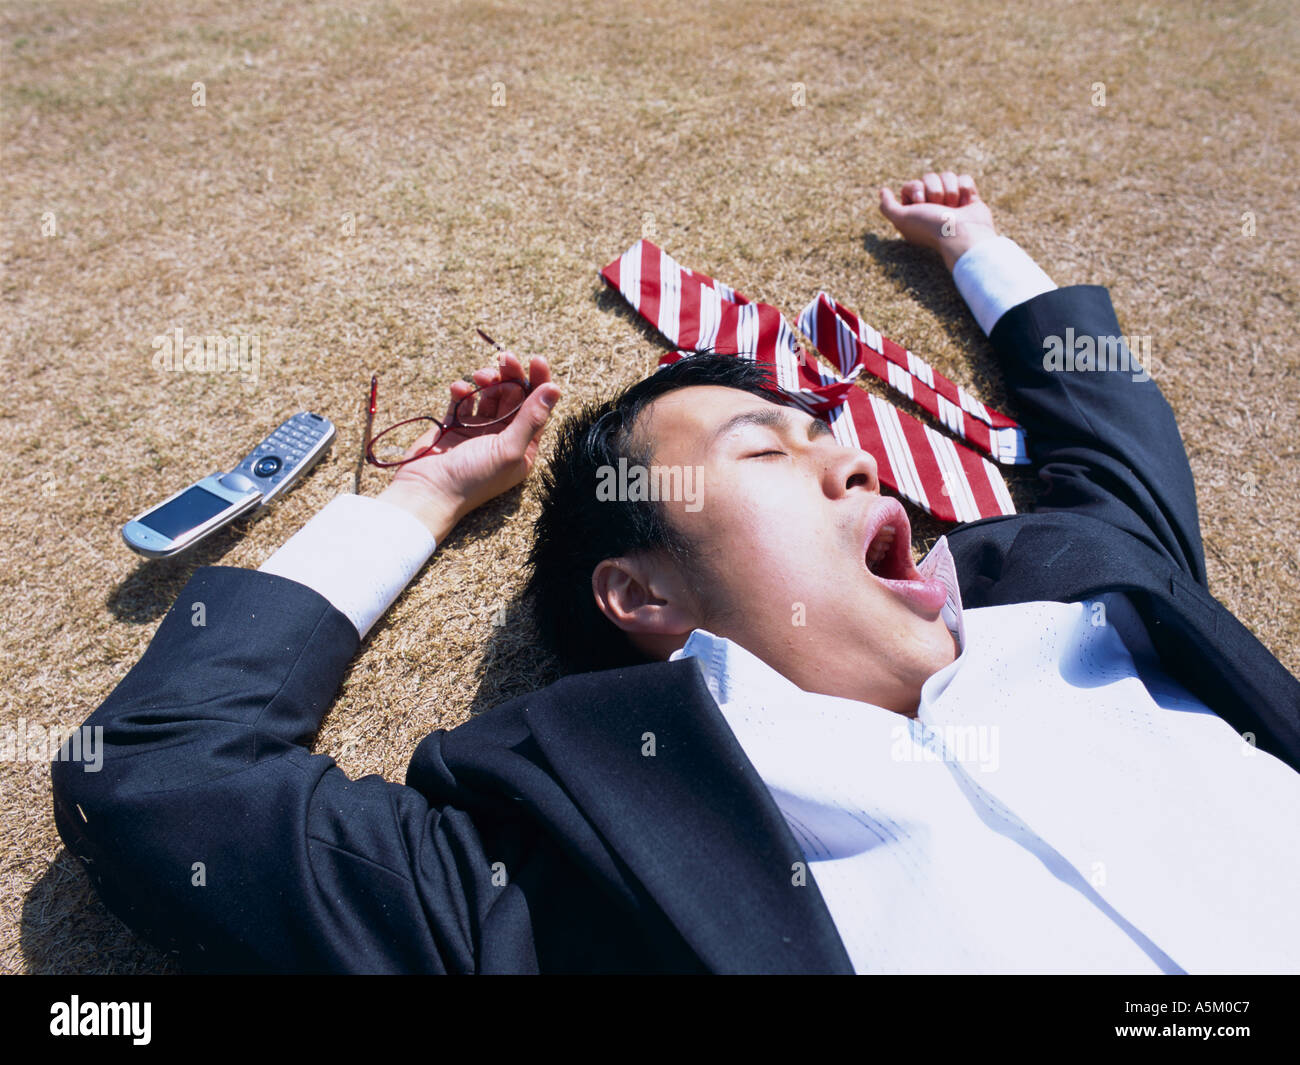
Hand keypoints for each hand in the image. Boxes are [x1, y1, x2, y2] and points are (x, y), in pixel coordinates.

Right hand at [377, 351, 560, 540]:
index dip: (538, 382)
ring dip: (487, 380)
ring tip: (481, 376)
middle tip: (504, 357)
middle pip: (513, 397)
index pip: (536, 408)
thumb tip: (554, 388)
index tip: (536, 359)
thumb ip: (532, 417)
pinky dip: (462, 391)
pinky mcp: (453, 425)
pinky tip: (458, 389)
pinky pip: (462, 400)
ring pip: (489, 395)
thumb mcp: (510, 449)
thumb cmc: (473, 478)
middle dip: (511, 375)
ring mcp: (477, 430)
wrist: (427, 492)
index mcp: (522, 446)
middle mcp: (502, 437)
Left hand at [878, 171, 997, 271]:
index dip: (916, 189)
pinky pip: (964, 179)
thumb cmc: (931, 228)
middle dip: (934, 190)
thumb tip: (883, 191)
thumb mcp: (902, 219)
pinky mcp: (968, 198)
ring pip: (947, 176)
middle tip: (939, 207)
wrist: (963, 234)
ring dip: (950, 190)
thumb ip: (887, 206)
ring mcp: (951, 202)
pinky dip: (965, 190)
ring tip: (954, 208)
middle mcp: (932, 207)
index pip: (912, 185)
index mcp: (916, 212)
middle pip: (929, 178)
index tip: (922, 204)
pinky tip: (965, 204)